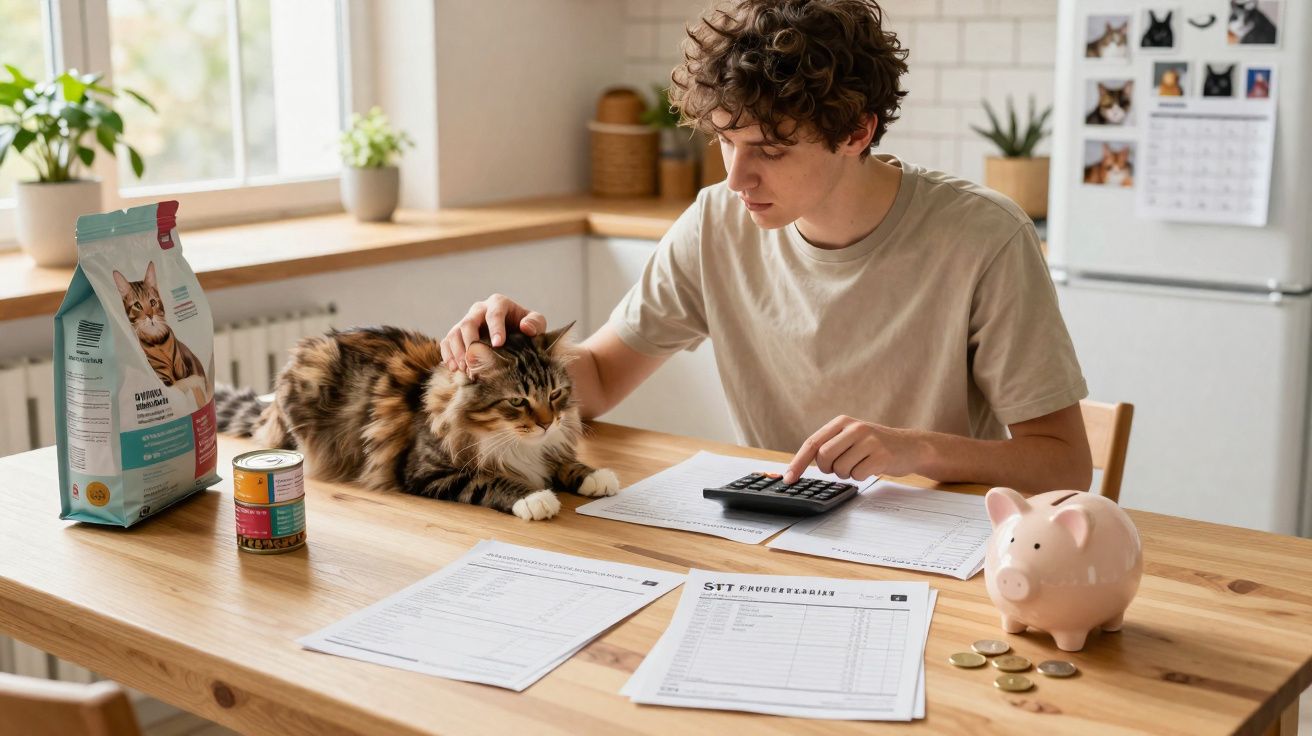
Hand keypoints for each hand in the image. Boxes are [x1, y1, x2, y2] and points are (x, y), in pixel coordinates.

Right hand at [440, 293, 546, 373]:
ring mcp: (466, 321)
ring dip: (457, 351)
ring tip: (464, 368)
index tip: (498, 344)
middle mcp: (479, 309)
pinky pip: (447, 341)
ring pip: (455, 332)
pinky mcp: (458, 333)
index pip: (494, 313)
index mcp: (498, 303)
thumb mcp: (536, 322)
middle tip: (475, 361)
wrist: (514, 333)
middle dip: (471, 342)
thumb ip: (535, 323)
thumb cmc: (526, 326)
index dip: (495, 328)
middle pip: (469, 322)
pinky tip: (454, 368)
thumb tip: (525, 327)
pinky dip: (448, 354)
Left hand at [783, 415, 916, 483]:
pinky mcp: (881, 455)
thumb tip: (799, 465)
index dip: (798, 462)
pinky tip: (871, 467)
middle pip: (823, 457)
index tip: (789, 478)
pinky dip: (861, 477)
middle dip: (828, 469)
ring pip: (840, 469)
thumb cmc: (875, 445)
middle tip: (840, 467)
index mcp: (842, 422)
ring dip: (846, 474)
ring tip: (860, 464)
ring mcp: (869, 441)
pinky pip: (858, 475)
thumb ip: (829, 445)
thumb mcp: (851, 437)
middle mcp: (855, 428)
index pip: (812, 443)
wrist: (910, 446)